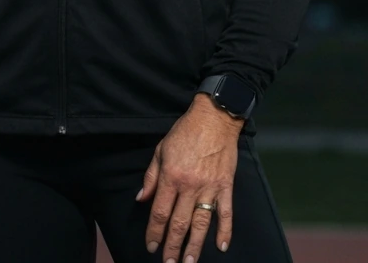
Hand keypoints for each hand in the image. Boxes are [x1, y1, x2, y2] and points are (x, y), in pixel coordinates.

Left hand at [136, 94, 244, 261]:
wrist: (214, 119)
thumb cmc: (184, 133)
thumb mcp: (161, 150)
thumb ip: (151, 177)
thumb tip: (141, 200)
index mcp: (171, 177)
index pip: (160, 212)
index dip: (154, 232)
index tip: (151, 246)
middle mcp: (190, 186)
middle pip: (179, 223)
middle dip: (172, 246)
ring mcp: (210, 188)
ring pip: (201, 223)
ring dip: (195, 246)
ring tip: (189, 262)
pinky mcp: (226, 186)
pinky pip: (226, 213)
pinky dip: (225, 231)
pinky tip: (221, 247)